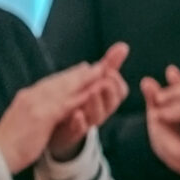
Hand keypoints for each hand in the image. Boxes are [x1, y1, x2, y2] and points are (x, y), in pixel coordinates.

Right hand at [0, 44, 127, 172]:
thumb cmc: (6, 144)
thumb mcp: (19, 122)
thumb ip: (30, 112)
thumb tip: (38, 111)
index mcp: (25, 98)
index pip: (49, 83)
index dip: (66, 76)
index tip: (81, 70)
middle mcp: (30, 96)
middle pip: (58, 81)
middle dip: (78, 73)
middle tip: (96, 65)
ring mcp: (36, 104)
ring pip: (64, 88)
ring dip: (83, 79)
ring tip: (101, 71)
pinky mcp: (42, 116)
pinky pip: (65, 104)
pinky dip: (79, 96)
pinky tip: (92, 91)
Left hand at [44, 41, 130, 159]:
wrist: (56, 130)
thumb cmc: (78, 101)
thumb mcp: (92, 81)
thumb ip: (107, 65)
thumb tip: (123, 46)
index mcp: (104, 98)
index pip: (119, 90)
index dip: (116, 81)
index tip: (110, 70)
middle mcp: (99, 110)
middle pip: (111, 103)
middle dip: (109, 91)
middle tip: (104, 81)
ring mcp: (86, 122)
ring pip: (97, 116)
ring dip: (95, 103)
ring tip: (91, 92)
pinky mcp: (73, 133)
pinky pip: (79, 129)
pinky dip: (79, 122)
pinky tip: (76, 114)